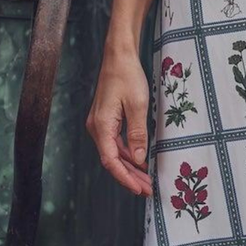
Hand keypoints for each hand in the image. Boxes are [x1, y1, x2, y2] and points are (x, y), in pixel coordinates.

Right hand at [85, 45, 153, 195]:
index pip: (111, 161)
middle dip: (130, 177)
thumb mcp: (138, 105)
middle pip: (112, 160)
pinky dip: (128, 154)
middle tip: (148, 189)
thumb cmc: (127, 76)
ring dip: (130, 167)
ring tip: (147, 180)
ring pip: (114, 153)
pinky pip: (116, 143)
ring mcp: (100, 124)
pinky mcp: (106, 119)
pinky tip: (140, 161)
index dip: (125, 178)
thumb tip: (139, 159)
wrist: (119, 56)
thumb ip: (138, 133)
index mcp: (101, 126)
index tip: (139, 189)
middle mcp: (97, 128)